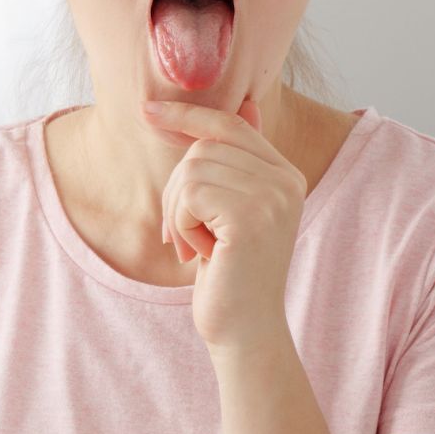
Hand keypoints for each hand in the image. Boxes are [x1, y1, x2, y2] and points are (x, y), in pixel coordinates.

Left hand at [144, 98, 305, 350]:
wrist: (244, 330)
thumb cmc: (230, 272)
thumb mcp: (232, 208)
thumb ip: (238, 160)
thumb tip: (245, 103)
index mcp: (285, 173)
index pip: (230, 124)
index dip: (187, 115)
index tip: (148, 109)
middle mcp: (287, 180)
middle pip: (203, 147)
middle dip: (178, 190)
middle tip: (185, 234)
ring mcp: (273, 197)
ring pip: (192, 170)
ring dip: (178, 211)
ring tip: (197, 245)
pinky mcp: (250, 217)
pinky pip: (190, 194)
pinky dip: (181, 224)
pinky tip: (200, 254)